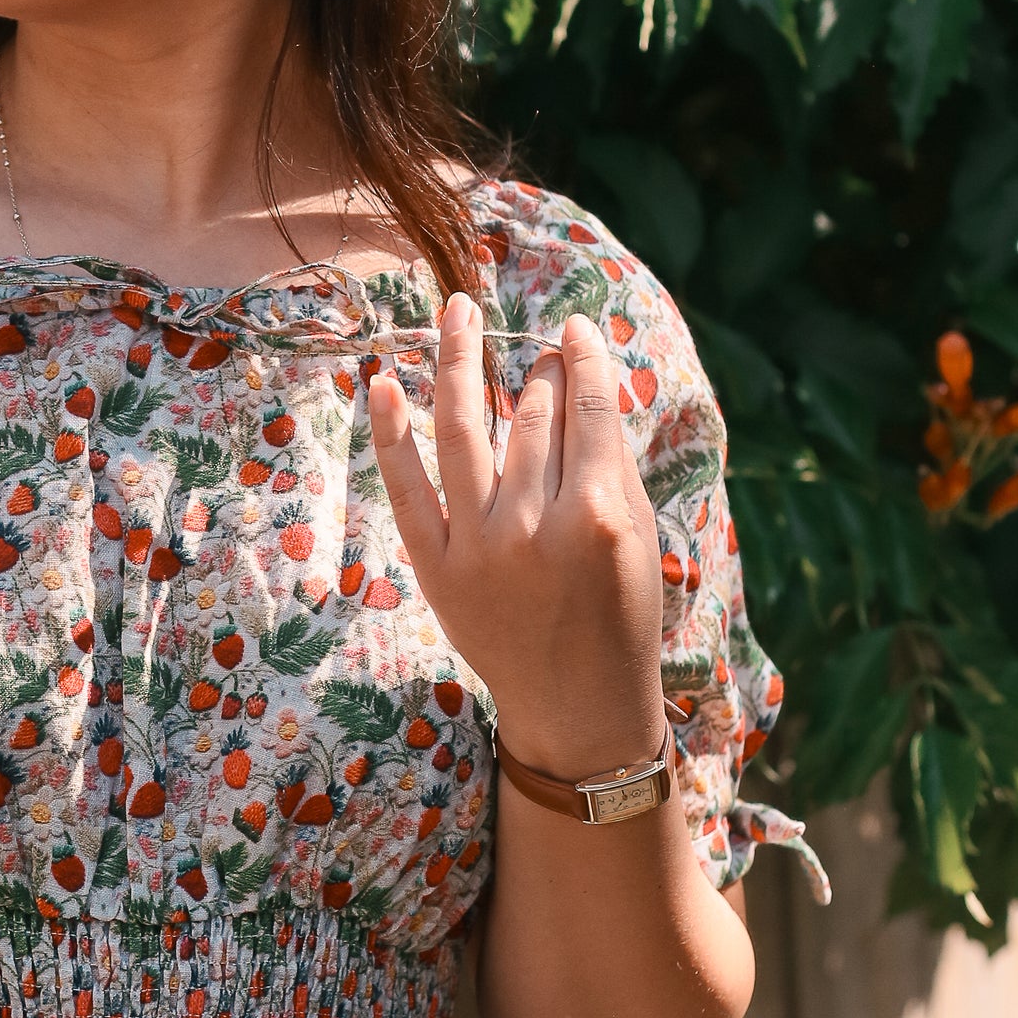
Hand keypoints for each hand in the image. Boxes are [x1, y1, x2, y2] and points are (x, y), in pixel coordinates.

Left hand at [368, 294, 666, 780]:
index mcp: (598, 517)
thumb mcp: (637, 535)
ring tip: (456, 313)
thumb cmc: (620, 614)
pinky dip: (390, 434)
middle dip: (534, 372)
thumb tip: (580, 376)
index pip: (585, 411)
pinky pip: (406, 488)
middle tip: (535, 347)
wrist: (576, 704)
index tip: (574, 329)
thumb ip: (610, 459)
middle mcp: (534, 528)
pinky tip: (380, 382)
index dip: (580, 359)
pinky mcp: (436, 567)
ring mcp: (478, 548)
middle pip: (528, 419)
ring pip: (462, 432)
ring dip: (456, 362)